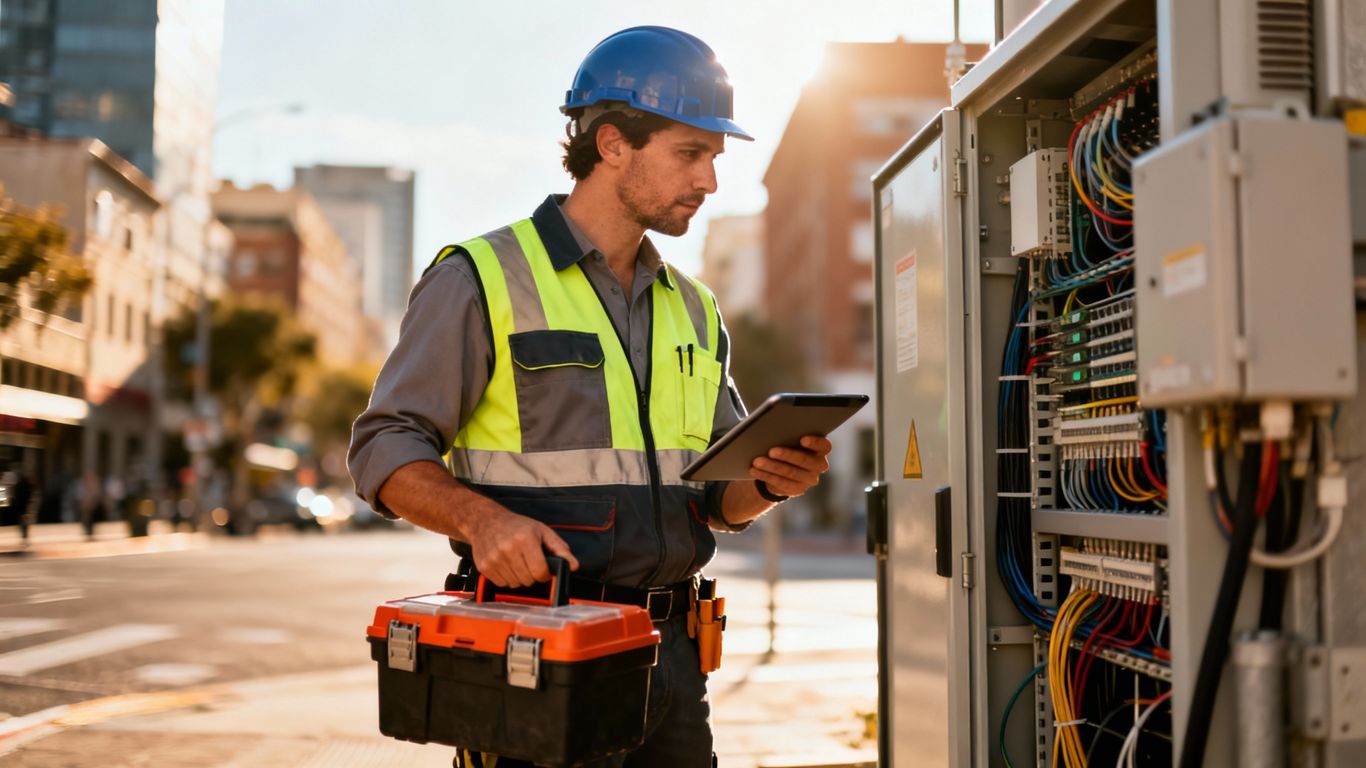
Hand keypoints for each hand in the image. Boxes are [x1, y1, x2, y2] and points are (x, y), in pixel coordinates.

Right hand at [465, 505, 579, 587]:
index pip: (540, 572)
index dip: (545, 574)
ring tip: (517, 562)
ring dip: (520, 578)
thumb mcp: (542, 531)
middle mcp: (508, 550)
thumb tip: (573, 566)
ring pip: (515, 584)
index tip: (544, 570)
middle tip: (530, 563)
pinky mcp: (484, 566)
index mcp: (525, 540)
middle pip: (528, 580)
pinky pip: (502, 584)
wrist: (486, 521)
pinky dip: (507, 578)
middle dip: (533, 575)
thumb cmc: (517, 526)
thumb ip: (559, 549)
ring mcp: (494, 559)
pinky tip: (506, 565)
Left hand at [749, 435, 832, 499]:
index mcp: (821, 449)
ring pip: (791, 473)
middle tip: (771, 451)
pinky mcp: (798, 489)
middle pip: (805, 461)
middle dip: (787, 455)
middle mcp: (819, 465)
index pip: (824, 446)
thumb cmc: (788, 445)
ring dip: (772, 466)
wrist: (783, 467)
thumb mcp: (791, 438)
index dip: (815, 443)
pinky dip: (766, 476)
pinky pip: (781, 483)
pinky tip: (754, 470)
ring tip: (757, 461)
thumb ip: (789, 434)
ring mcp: (809, 479)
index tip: (802, 439)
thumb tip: (772, 429)